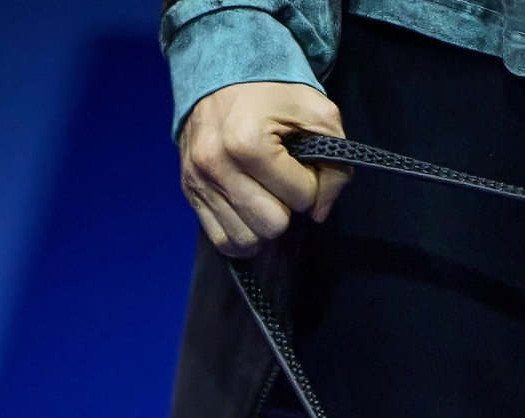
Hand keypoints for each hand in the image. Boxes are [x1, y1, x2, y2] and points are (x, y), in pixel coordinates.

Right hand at [180, 80, 349, 257]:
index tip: (299, 162)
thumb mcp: (316, 111)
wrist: (220, 68)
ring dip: (263, 224)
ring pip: (247, 241)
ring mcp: (199, 180)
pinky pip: (222, 241)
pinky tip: (249, 212)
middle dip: (286, 206)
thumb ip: (335, 162)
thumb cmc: (272, 90)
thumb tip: (319, 212)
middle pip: (273, 226)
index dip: (310, 183)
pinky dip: (241, 234)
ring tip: (264, 195)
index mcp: (248, 141)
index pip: (301, 198)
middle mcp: (217, 164)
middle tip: (281, 181)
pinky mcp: (189, 191)